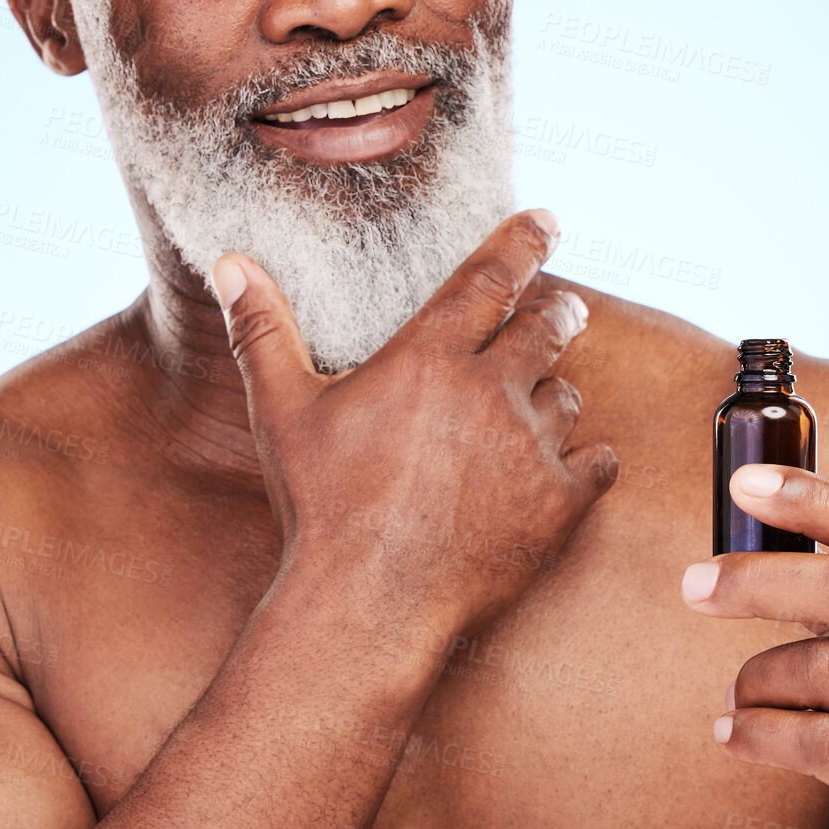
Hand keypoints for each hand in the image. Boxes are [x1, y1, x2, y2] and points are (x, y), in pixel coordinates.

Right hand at [210, 208, 617, 642]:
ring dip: (558, 390)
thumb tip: (230, 264)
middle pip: (547, 329)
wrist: (366, 607)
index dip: (524, 242)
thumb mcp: (283, 412)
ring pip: (568, 396)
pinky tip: (578, 462)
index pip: (490, 277)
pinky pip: (598, 462)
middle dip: (558, 312)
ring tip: (547, 395)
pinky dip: (589, 457)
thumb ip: (262, 330)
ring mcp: (529, 449)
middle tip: (564, 309)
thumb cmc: (321, 507)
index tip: (548, 220)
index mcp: (429, 357)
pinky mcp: (557, 505)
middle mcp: (489, 391)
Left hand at [681, 464, 828, 828]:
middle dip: (757, 579)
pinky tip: (732, 734)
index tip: (743, 483)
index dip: (811, 498)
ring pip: (820, 667)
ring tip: (739, 695)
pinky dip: (758, 732)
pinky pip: (814, 740)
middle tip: (694, 584)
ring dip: (757, 677)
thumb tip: (754, 546)